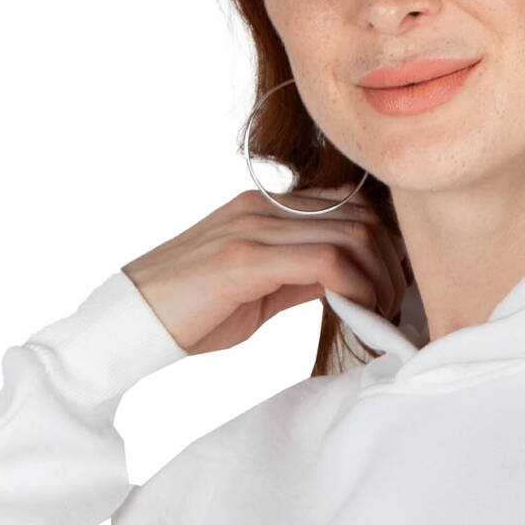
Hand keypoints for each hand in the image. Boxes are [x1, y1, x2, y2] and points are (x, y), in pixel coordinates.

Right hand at [122, 188, 409, 356]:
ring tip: (379, 313)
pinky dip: (355, 288)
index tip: (393, 283)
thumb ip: (299, 278)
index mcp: (264, 208)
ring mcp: (253, 228)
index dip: (383, 242)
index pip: (347, 203)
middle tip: (394, 305)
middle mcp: (263, 208)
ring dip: (379, 279)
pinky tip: (357, 312)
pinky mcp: (245, 259)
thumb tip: (344, 285)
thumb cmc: (189, 312)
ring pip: (351, 234)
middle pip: (360, 216)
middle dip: (391, 263)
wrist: (130, 321)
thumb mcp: (256, 291)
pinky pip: (325, 260)